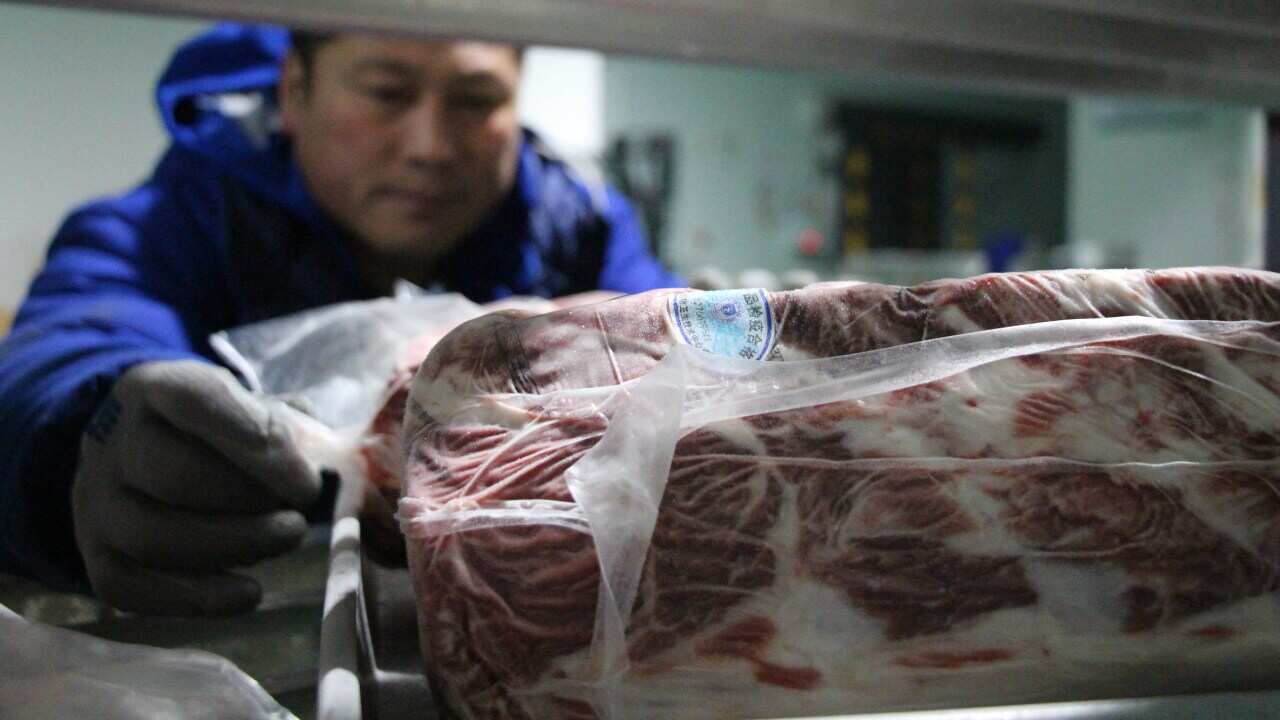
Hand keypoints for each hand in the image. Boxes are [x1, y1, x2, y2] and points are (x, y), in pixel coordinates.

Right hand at [72, 360, 321, 614]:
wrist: (140, 453)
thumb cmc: (216, 431)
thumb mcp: (249, 406)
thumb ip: (289, 425)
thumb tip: (324, 460)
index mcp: (156, 387)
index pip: (195, 400)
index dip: (256, 439)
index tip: (305, 477)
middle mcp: (113, 441)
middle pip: (174, 475)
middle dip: (251, 500)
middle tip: (301, 511)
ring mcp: (95, 502)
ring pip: (153, 536)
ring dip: (234, 546)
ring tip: (287, 539)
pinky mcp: (93, 556)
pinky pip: (133, 588)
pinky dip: (197, 598)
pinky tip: (249, 593)